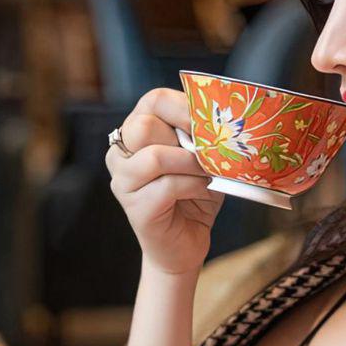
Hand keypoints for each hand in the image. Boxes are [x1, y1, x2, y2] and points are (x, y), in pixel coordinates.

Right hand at [105, 87, 222, 279]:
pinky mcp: (134, 208)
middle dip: (184, 136)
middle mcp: (121, 154)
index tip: (209, 121)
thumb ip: (202, 136)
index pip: (153, 100)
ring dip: (190, 163)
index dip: (184, 106)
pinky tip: (203, 191)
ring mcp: (123, 182)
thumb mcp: (202, 158)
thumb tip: (223, 120)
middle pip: (144, 126)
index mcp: (137, 132)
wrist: (185, 244)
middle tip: (207, 151)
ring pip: (153, 157)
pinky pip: (166, 186)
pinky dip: (193, 186)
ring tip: (208, 173)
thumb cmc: (194, 196)